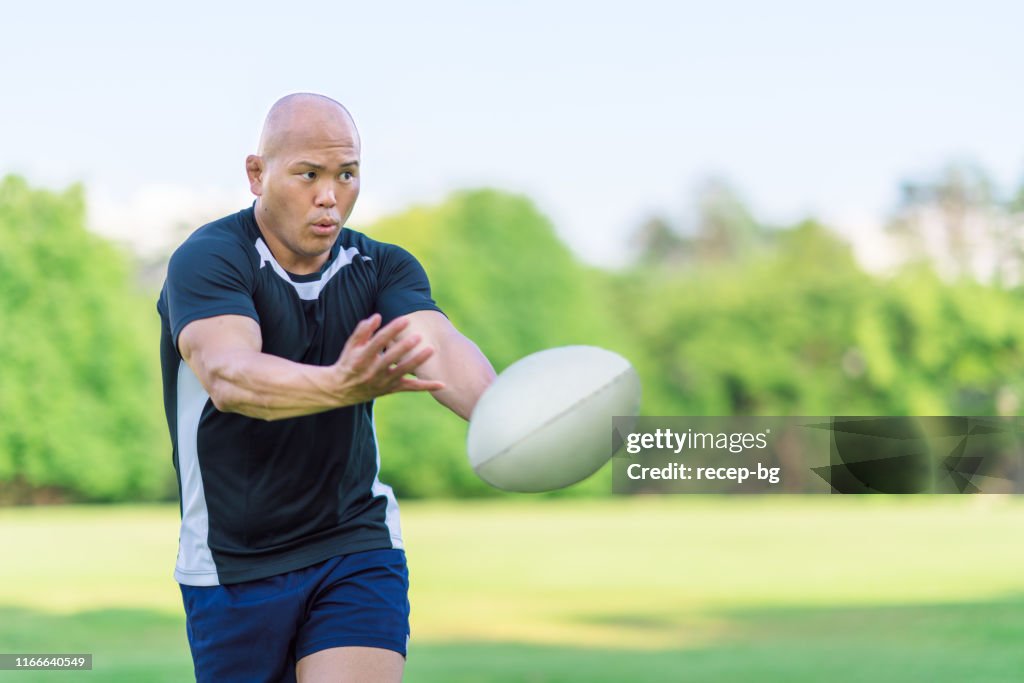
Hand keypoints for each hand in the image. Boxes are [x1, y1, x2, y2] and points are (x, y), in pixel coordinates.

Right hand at [331, 313, 445, 403]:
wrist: (342, 390)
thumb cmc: (348, 362)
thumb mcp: (351, 346)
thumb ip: (363, 330)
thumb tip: (378, 316)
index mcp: (362, 358)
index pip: (378, 342)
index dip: (392, 330)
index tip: (405, 319)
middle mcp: (373, 371)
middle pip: (390, 358)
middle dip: (404, 347)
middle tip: (418, 336)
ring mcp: (383, 382)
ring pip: (402, 372)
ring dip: (417, 361)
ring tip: (431, 350)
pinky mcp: (391, 389)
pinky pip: (410, 388)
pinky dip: (426, 386)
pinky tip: (442, 384)